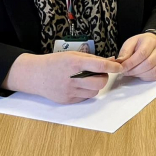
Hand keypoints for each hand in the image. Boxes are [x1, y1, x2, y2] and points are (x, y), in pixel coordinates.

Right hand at [4, 52, 122, 103]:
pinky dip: (86, 91)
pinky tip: (78, 85)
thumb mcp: (73, 55)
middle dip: (104, 77)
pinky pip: (85, 97)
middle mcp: (73, 78)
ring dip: (95, 85)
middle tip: (98, 73)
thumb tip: (112, 60)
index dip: (113, 67)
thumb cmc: (56, 62)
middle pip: (100, 82)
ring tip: (86, 79)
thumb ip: (93, 58)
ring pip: (94, 91)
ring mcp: (69, 91)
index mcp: (74, 63)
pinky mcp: (67, 100)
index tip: (120, 67)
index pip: (99, 65)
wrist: (35, 75)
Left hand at [118, 33, 155, 80]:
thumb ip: (125, 52)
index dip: (131, 63)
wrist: (150, 44)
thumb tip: (120, 62)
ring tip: (131, 72)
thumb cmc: (139, 44)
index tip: (122, 67)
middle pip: (149, 63)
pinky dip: (146, 77)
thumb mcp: (130, 43)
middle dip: (134, 70)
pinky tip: (139, 74)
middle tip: (125, 72)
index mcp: (151, 41)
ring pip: (153, 71)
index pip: (142, 53)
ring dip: (139, 74)